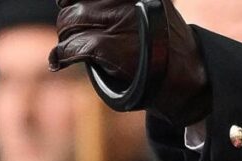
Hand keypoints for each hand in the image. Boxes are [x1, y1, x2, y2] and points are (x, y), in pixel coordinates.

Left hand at [49, 0, 210, 125]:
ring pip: (68, 23)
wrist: (182, 72)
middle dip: (68, 21)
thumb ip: (120, 2)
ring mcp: (116, 21)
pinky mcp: (107, 45)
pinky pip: (70, 47)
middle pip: (74, 5)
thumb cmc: (162, 38)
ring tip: (71, 48)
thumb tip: (74, 2)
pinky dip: (61, 56)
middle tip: (72, 34)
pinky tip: (59, 62)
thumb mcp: (150, 6)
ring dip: (65, 38)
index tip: (64, 1)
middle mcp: (126, 0)